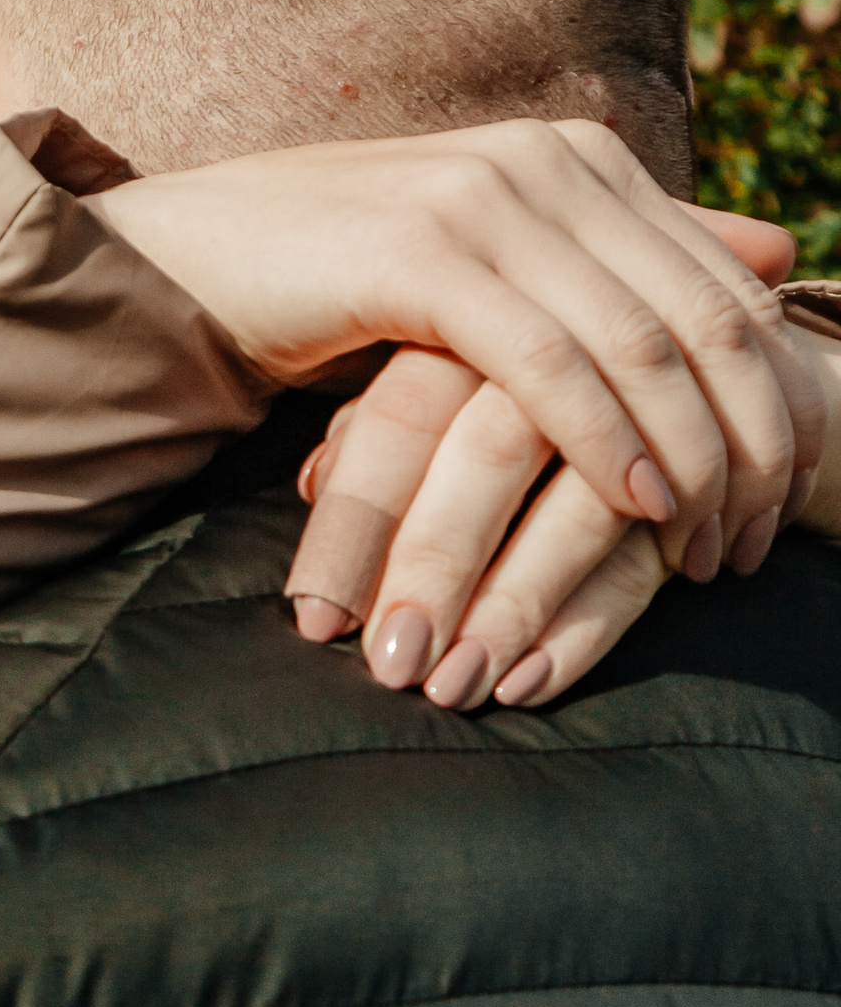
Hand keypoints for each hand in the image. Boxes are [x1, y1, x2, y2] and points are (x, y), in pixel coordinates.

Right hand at [100, 121, 822, 557]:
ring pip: (640, 342)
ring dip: (692, 459)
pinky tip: (637, 505)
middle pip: (702, 314)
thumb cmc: (334, 278)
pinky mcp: (424, 253)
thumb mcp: (499, 266)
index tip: (783, 499)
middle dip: (751, 440)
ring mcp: (486, 197)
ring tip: (708, 548)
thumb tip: (779, 250)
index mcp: (579, 155)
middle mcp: (547, 159)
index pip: (722, 284)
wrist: (181, 262)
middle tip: (758, 543)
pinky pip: (548, 364)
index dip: (773, 395)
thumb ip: (629, 257)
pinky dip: (607, 441)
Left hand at [290, 314, 840, 708]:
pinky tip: (528, 685)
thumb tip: (306, 478)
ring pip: (581, 511)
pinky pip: (646, 560)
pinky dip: (588, 626)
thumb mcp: (443, 386)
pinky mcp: (700, 485)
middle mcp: (561, 356)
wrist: (686, 372)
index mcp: (478, 318)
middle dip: (433, 567)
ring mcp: (643, 420)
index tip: (313, 616)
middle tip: (388, 664)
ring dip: (511, 609)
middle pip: (489, 457)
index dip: (354, 521)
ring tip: (451, 689)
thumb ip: (377, 423)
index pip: (401, 418)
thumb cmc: (520, 388)